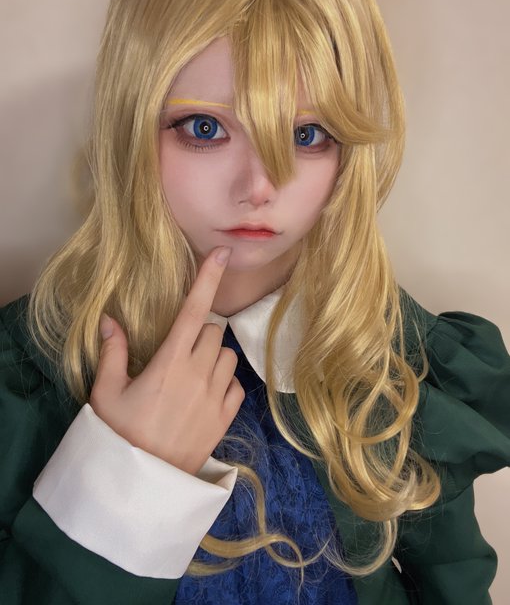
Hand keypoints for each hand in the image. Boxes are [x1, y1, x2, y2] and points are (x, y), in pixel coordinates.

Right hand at [89, 246, 244, 475]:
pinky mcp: (226, 418)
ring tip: (192, 375)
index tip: (223, 253)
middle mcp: (198, 373)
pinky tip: (206, 396)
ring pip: (228, 356)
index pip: (193, 310)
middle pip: (214, 331)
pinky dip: (225, 384)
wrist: (142, 484)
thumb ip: (113, 352)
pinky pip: (236, 386)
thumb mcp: (107, 392)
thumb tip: (110, 319)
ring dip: (213, 357)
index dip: (208, 278)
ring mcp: (215, 396)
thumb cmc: (120, 434)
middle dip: (199, 332)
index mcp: (169, 361)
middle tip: (178, 353)